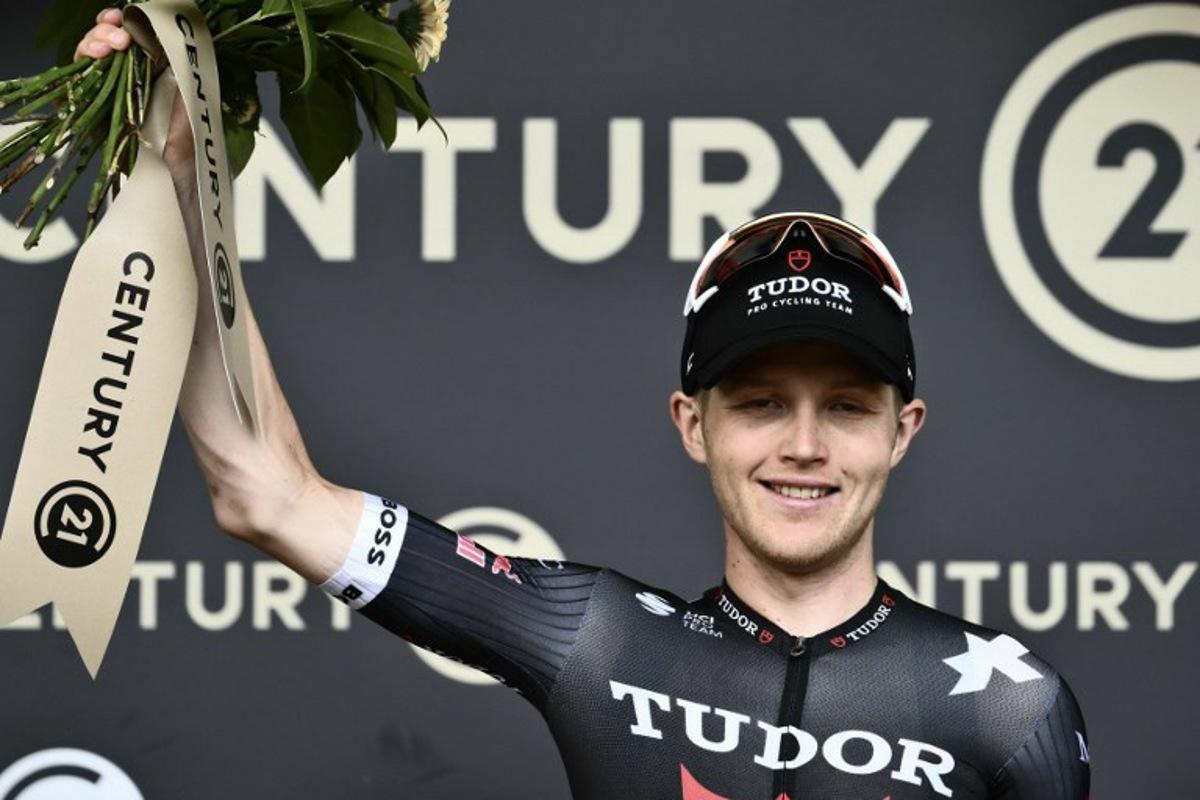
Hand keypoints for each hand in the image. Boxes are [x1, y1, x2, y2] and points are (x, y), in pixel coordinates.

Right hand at [74, 8, 195, 192]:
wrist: (176, 163)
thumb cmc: (185, 129)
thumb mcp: (185, 86)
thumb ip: (173, 58)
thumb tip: (165, 31)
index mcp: (143, 64)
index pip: (122, 33)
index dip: (119, 22)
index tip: (124, 19)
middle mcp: (122, 74)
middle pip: (102, 40)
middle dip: (106, 32)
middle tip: (121, 39)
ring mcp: (104, 90)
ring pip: (87, 55)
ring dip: (93, 43)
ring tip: (106, 49)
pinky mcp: (90, 107)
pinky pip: (75, 82)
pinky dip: (79, 66)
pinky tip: (93, 59)